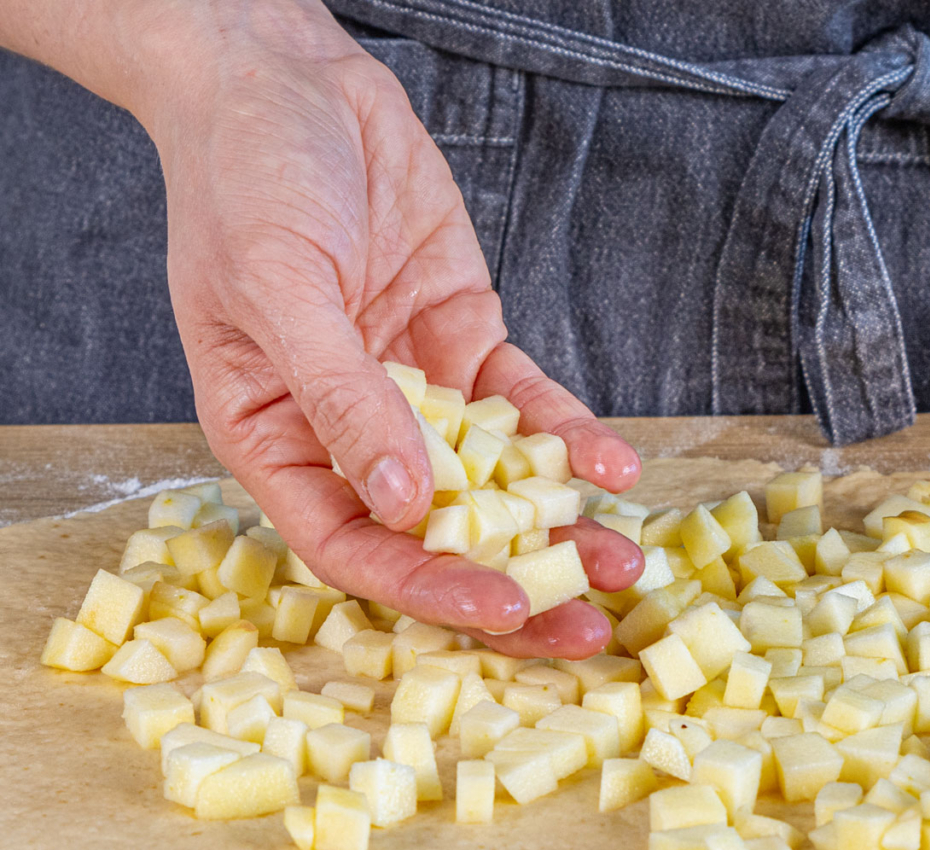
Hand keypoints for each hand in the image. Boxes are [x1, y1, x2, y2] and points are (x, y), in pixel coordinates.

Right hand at [145, 1, 641, 653]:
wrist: (287, 80)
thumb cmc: (244, 179)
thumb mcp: (279, 290)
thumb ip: (343, 399)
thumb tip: (407, 504)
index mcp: (277, 440)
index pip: (353, 546)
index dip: (426, 587)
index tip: (502, 609)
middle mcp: (350, 433)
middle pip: (437, 534)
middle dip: (513, 582)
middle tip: (586, 626)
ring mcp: (417, 392)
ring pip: (495, 481)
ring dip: (559, 525)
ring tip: (622, 560)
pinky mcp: (468, 343)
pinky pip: (528, 406)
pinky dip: (570, 437)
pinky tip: (614, 465)